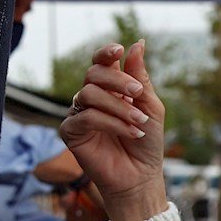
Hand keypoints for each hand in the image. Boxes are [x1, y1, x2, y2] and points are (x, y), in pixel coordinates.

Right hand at [56, 42, 168, 220]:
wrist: (140, 176)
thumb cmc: (146, 143)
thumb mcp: (150, 107)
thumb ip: (140, 78)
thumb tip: (137, 43)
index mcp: (110, 89)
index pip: (101, 63)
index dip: (106, 53)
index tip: (119, 50)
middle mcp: (91, 98)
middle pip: (93, 73)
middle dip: (117, 80)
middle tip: (137, 94)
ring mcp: (78, 114)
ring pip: (88, 94)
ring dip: (118, 106)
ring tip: (138, 122)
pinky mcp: (70, 132)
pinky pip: (86, 117)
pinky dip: (110, 123)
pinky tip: (129, 133)